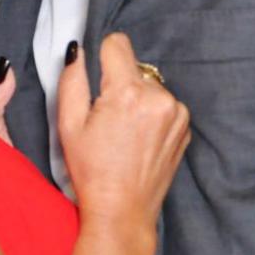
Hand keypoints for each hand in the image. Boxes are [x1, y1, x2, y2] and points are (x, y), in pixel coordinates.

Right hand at [58, 33, 190, 233]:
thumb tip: (78, 51)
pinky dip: (153, 115)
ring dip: (138, 100)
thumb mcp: (69, 125)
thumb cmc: (93, 172)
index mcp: (129, 93)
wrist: (123, 212)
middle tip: (108, 118)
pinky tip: (139, 140)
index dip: (102, 57)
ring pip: (150, 85)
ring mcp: (178, 113)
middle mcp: (160, 97)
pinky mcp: (186, 127)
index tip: (97, 80)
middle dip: (120, 84)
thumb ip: (72, 80)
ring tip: (124, 133)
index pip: (118, 43)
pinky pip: (165, 105)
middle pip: (134, 67)